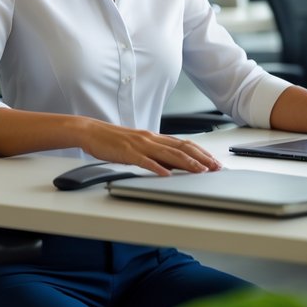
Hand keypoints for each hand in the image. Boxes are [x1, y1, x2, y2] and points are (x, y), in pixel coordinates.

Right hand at [81, 119, 220, 175]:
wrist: (91, 131)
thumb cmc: (113, 140)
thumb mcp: (138, 145)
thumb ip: (154, 152)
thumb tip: (172, 164)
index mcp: (154, 137)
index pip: (183, 144)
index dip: (201, 152)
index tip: (214, 161)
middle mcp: (150, 139)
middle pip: (181, 148)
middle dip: (201, 158)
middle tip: (215, 167)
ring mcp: (139, 145)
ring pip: (168, 154)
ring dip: (186, 163)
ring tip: (200, 171)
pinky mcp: (127, 153)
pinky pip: (145, 161)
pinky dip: (157, 167)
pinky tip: (166, 174)